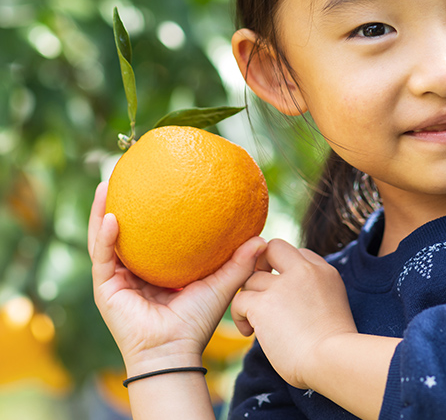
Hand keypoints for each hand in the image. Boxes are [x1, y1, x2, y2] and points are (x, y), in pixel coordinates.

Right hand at [88, 181, 265, 374]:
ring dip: (102, 211)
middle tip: (125, 175)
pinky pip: (103, 258)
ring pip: (105, 240)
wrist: (175, 351)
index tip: (158, 183)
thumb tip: (262, 237)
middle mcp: (134, 272)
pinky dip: (105, 237)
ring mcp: (117, 280)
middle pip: (124, 231)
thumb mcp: (221, 284)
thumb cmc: (197, 321)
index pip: (151, 234)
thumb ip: (239, 261)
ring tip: (108, 184)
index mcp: (157, 269)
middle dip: (120, 203)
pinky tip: (112, 216)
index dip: (151, 211)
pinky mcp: (106, 290)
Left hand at [230, 239, 357, 389]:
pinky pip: (240, 299)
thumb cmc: (335, 347)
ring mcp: (283, 285)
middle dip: (262, 264)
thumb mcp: (335, 306)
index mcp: (325, 271)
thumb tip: (296, 301)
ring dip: (250, 299)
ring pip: (252, 278)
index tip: (285, 293)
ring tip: (254, 322)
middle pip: (274, 248)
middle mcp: (304, 271)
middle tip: (261, 291)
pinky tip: (249, 332)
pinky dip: (240, 316)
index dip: (286, 269)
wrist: (332, 360)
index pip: (299, 254)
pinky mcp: (264, 303)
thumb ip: (316, 292)